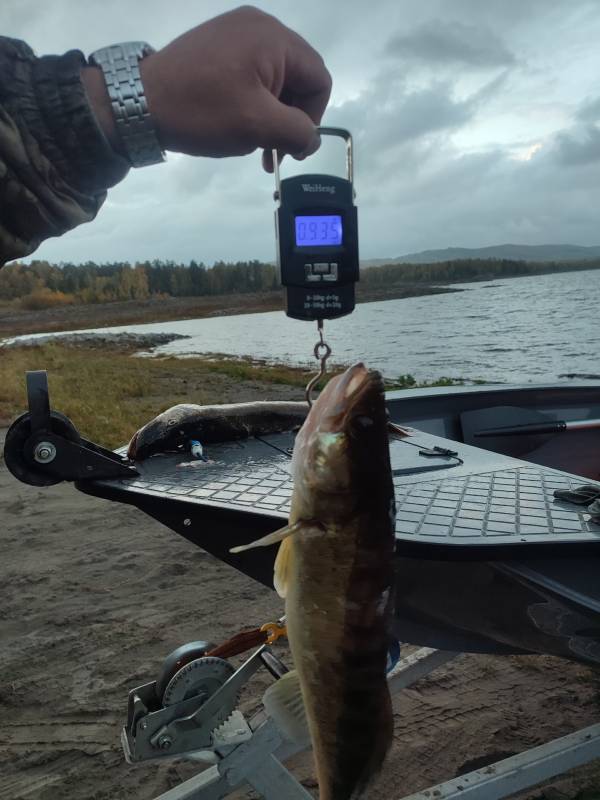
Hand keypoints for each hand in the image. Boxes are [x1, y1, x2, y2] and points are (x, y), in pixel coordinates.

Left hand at [83, 6, 331, 171]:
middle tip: (274, 153)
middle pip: (298, 78)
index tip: (292, 147)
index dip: (313, 118)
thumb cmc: (202, 112)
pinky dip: (254, 103)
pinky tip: (241, 126)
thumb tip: (312, 138)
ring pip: (275, 80)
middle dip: (291, 119)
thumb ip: (298, 132)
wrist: (138, 102)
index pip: (318, 79)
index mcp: (274, 38)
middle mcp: (259, 26)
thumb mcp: (258, 126)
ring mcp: (236, 32)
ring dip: (272, 116)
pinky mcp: (218, 45)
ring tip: (258, 147)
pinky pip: (252, 74)